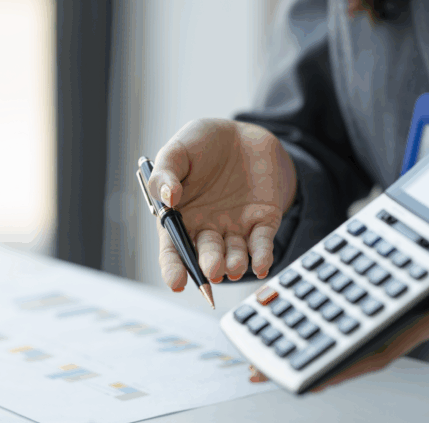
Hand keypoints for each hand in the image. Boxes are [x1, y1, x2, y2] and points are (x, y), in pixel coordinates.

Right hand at [147, 119, 296, 287]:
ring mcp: (235, 227)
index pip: (173, 250)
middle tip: (212, 269)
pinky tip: (261, 265)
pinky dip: (262, 256)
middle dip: (209, 265)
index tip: (177, 283)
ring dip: (234, 264)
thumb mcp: (177, 150)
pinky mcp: (262, 221)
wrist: (243, 134)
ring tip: (233, 266)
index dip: (173, 268)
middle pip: (205, 255)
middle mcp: (206, 229)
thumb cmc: (202, 144)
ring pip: (234, 254)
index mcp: (180, 217)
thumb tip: (168, 197)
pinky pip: (262, 244)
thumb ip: (165, 173)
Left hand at [247, 248, 428, 388]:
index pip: (368, 357)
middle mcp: (385, 324)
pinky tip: (279, 301)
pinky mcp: (367, 288)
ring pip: (329, 325)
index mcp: (408, 329)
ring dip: (293, 332)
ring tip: (256, 340)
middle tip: (258, 371)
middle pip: (337, 346)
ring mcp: (374, 309)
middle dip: (298, 359)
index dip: (336, 370)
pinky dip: (306, 299)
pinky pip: (332, 297)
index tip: (304, 383)